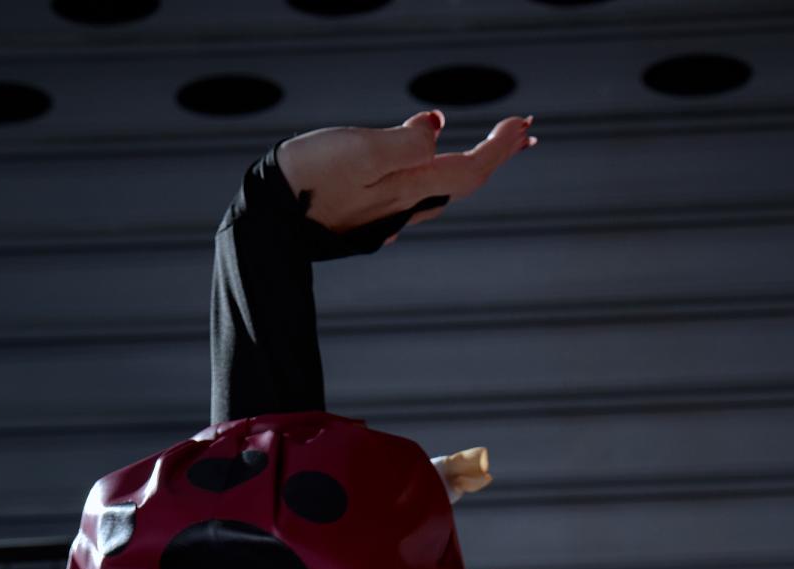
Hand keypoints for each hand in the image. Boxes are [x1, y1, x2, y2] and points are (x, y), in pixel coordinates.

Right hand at [276, 110, 534, 240]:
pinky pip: (417, 191)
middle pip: (464, 180)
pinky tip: (434, 163)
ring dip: (471, 164)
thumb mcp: (361, 151)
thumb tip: (437, 127)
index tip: (525, 125)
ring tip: (494, 147)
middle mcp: (406, 208)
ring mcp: (388, 214)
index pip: (471, 169)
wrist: (268, 219)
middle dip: (495, 154)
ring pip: (442, 188)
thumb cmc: (308, 179)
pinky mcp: (369, 213)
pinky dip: (438, 171)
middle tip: (524, 132)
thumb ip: (405, 142)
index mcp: (409, 189)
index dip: (501, 147)